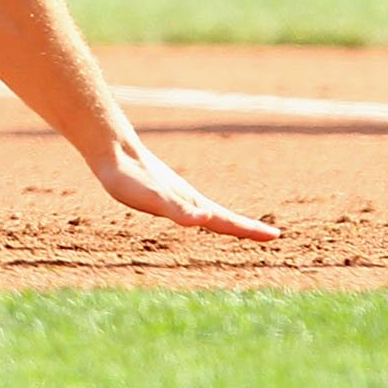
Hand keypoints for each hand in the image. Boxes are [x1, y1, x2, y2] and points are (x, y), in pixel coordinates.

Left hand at [91, 140, 280, 240]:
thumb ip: (179, 211)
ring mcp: (178, 196)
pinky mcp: (163, 194)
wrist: (112, 152)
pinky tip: (200, 216)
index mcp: (192, 204)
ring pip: (210, 213)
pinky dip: (204, 216)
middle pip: (225, 218)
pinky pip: (190, 209)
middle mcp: (189, 200)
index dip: (250, 230)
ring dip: (229, 222)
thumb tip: (203, 220)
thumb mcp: (155, 200)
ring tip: (242, 229)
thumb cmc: (131, 179)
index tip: (275, 236)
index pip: (228, 222)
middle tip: (271, 236)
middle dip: (247, 229)